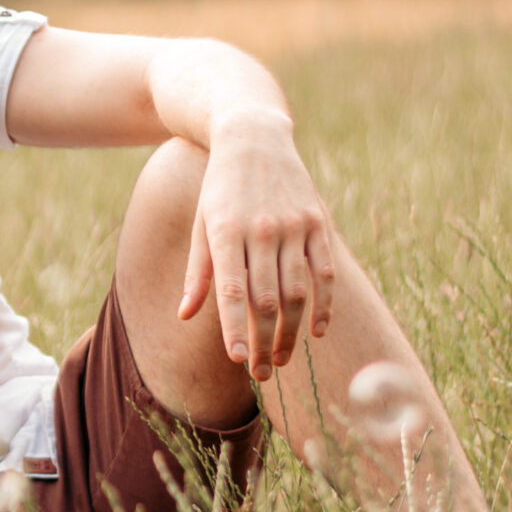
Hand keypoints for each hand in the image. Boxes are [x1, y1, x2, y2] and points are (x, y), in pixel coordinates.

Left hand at [178, 109, 335, 381]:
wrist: (254, 138)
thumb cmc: (220, 190)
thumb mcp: (200, 224)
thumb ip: (197, 272)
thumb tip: (186, 315)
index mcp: (225, 231)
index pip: (231, 290)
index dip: (235, 328)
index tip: (238, 361)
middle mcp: (261, 229)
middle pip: (266, 299)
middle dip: (264, 341)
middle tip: (260, 373)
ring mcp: (293, 226)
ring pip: (297, 292)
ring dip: (291, 332)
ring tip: (281, 360)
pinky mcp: (318, 223)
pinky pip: (325, 273)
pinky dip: (323, 305)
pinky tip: (315, 331)